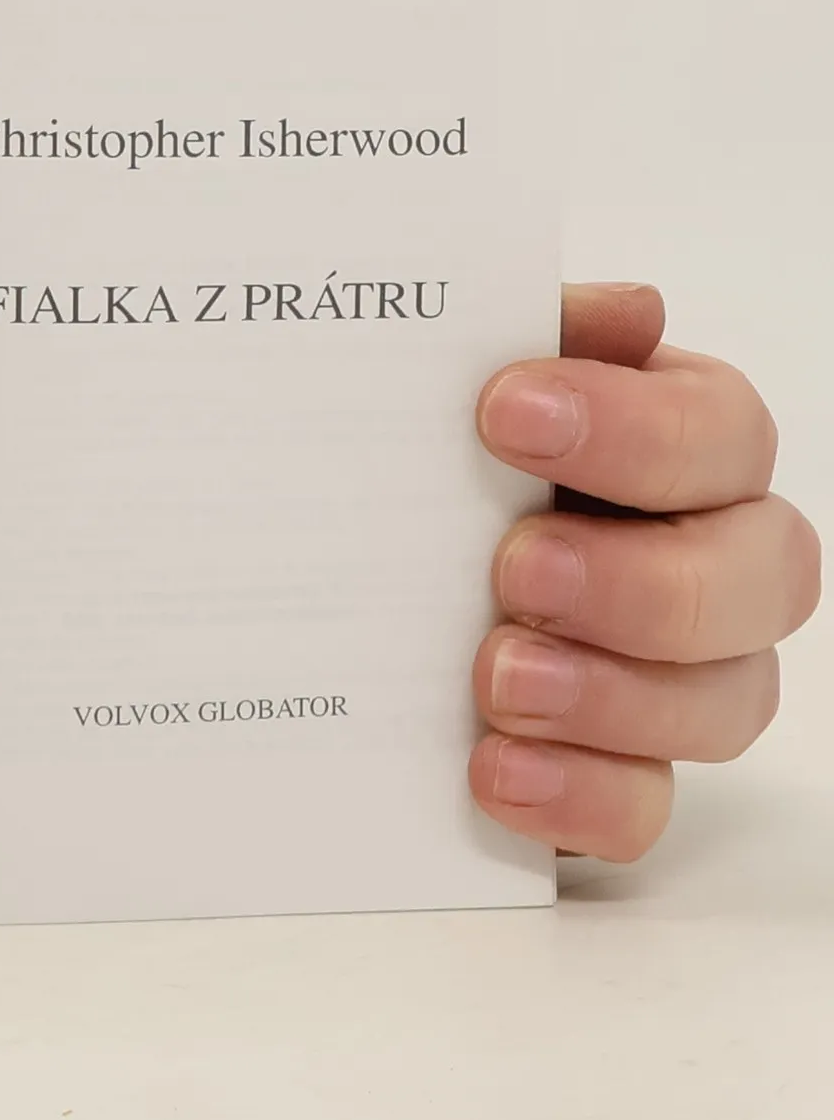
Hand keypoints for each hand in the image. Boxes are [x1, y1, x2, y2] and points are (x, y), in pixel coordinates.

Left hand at [469, 283, 818, 859]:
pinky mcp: (620, 772)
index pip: (718, 432)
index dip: (634, 427)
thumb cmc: (440, 460)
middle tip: (515, 567)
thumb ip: (533, 331)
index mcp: (681, 447)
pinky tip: (495, 771)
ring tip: (497, 679)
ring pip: (724, 703)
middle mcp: (710, 560)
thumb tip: (628, 312)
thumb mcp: (463, 381)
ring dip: (612, 694)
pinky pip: (645, 808)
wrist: (359, 575)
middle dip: (640, 577)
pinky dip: (577, 796)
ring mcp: (679, 677)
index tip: (506, 413)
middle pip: (760, 576)